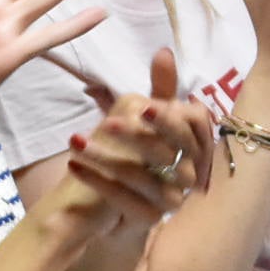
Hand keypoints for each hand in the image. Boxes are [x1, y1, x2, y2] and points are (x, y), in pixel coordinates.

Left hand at [62, 54, 211, 231]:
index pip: (196, 128)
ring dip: (107, 159)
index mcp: (194, 144)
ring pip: (144, 179)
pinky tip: (73, 166)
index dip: (171, 120)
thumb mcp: (148, 118)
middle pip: (170, 153)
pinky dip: (98, 182)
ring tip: (76, 141)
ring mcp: (173, 200)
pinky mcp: (150, 219)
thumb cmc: (141, 155)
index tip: (145, 108)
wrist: (123, 206)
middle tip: (108, 123)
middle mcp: (190, 172)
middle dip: (138, 137)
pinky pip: (126, 202)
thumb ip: (161, 89)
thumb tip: (164, 51)